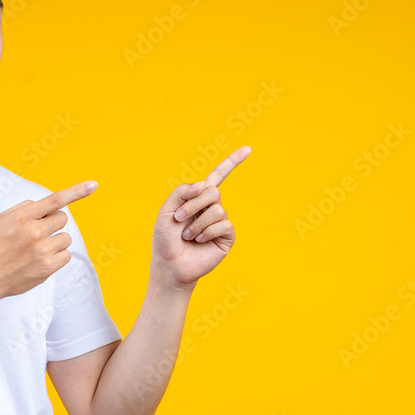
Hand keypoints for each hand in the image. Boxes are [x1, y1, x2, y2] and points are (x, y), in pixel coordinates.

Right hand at [0, 181, 97, 303]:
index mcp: (22, 216)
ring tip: (35, 250)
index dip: (77, 191)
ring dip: (55, 242)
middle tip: (36, 234)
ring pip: (65, 238)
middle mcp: (34, 232)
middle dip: (53, 224)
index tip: (93, 184)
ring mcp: (41, 251)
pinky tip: (39, 261)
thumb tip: (46, 206)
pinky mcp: (47, 268)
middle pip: (62, 219)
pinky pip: (66, 255)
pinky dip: (57, 257)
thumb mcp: (1, 220)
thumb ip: (25, 209)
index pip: (55, 200)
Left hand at [152, 146, 251, 287]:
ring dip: (197, 223)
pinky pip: (224, 225)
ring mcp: (221, 222)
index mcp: (198, 198)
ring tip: (188, 235)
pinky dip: (208, 232)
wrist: (169, 264)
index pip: (218, 176)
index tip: (249, 149)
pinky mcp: (226, 237)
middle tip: (180, 219)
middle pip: (213, 191)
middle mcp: (212, 207)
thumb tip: (205, 184)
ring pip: (217, 209)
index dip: (233, 162)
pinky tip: (200, 241)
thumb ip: (181, 192)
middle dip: (194, 204)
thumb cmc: (166, 239)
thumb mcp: (166, 211)